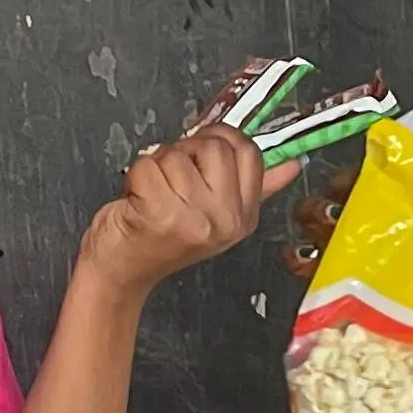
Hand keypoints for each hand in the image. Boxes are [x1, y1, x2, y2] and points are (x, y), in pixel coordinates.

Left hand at [77, 124, 293, 295]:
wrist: (122, 270)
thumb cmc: (160, 239)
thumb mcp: (214, 214)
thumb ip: (255, 186)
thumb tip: (290, 165)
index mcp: (244, 216)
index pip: (248, 151)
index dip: (218, 142)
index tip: (200, 156)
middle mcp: (225, 220)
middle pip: (214, 146)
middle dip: (184, 152)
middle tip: (172, 181)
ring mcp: (194, 219)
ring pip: (176, 155)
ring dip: (156, 167)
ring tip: (154, 194)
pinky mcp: (160, 214)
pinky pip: (147, 165)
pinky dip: (135, 176)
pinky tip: (138, 199)